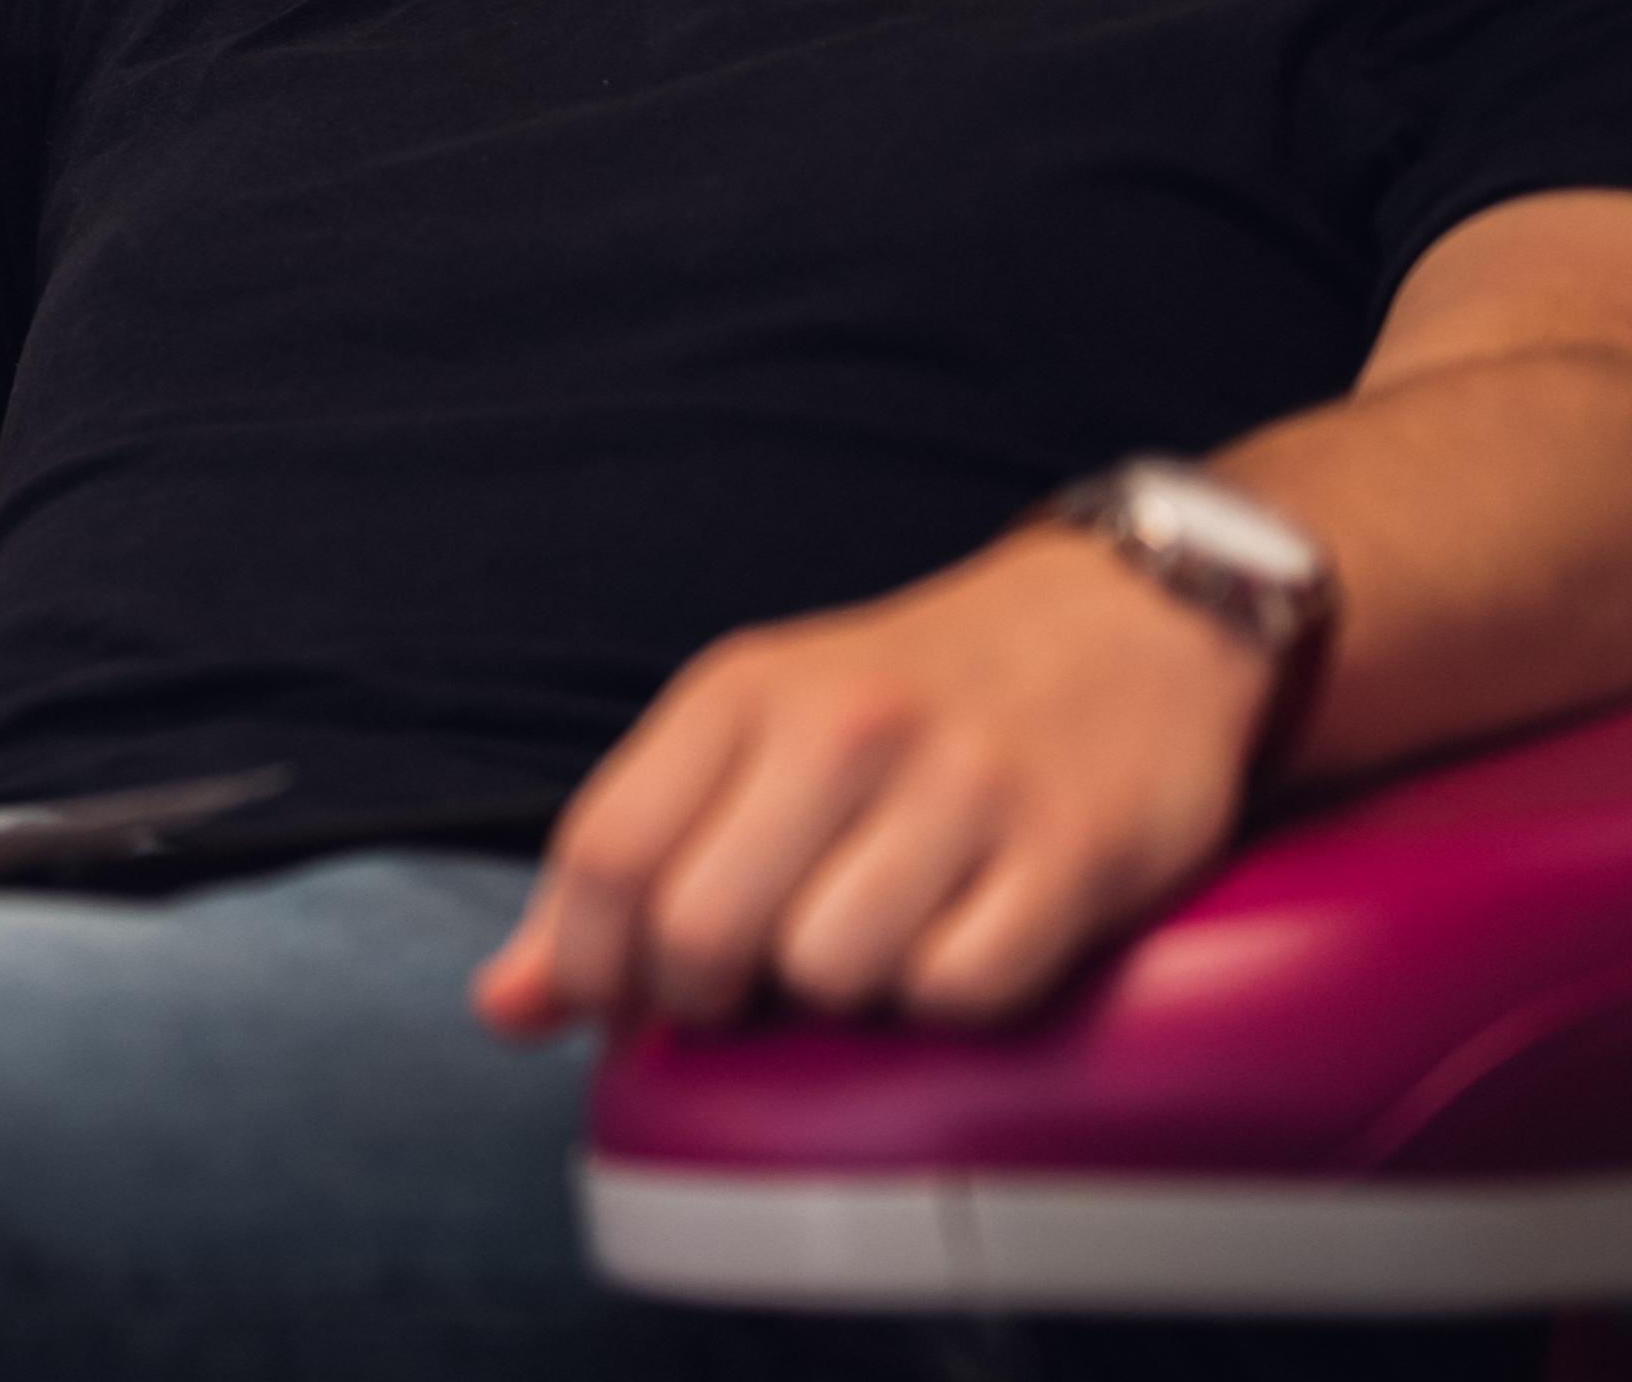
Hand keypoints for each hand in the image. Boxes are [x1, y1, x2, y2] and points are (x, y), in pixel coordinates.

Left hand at [473, 524, 1271, 1038]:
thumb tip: (504, 1008)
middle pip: (700, 934)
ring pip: (830, 976)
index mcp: (744, 691)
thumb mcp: (753, 739)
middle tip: (757, 984)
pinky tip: (970, 932)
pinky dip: (953, 995)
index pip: (604, 854)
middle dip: (710, 998)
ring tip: (881, 933)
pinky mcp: (1072, 850)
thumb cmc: (917, 700)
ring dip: (846, 995)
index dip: (590, 964)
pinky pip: (960, 992)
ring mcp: (962, 784)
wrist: (1127, 623)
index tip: (628, 998)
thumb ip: (627, 863)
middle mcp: (845, 724)